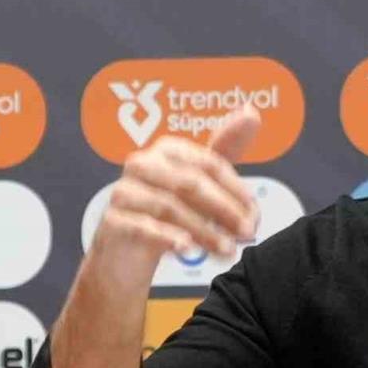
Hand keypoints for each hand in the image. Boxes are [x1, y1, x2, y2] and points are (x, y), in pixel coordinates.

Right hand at [49, 105, 262, 367]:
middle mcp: (142, 163)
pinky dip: (169, 238)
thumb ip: (225, 149)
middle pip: (191, 183)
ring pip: (170, 207)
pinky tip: (188, 251)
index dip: (236, 190)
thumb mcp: (199, 180)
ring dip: (205, 231)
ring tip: (227, 251)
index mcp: (168, 148)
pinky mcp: (111, 220)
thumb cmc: (169, 212)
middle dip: (225, 211)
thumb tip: (251, 111)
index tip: (256, 214)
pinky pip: (143, 226)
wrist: (126, 256)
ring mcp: (124, 191)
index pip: (210, 163)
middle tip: (248, 234)